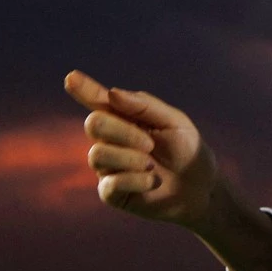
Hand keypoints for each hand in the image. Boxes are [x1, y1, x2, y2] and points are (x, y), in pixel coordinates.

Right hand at [64, 70, 219, 230]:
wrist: (200, 187)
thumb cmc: (186, 149)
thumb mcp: (174, 122)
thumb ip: (144, 106)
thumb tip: (112, 92)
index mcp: (123, 116)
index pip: (98, 100)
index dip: (83, 89)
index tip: (71, 78)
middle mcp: (109, 139)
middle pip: (94, 124)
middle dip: (123, 132)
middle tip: (150, 144)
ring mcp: (107, 166)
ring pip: (98, 154)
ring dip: (131, 158)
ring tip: (152, 165)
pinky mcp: (111, 192)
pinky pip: (110, 184)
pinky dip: (136, 181)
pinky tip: (153, 182)